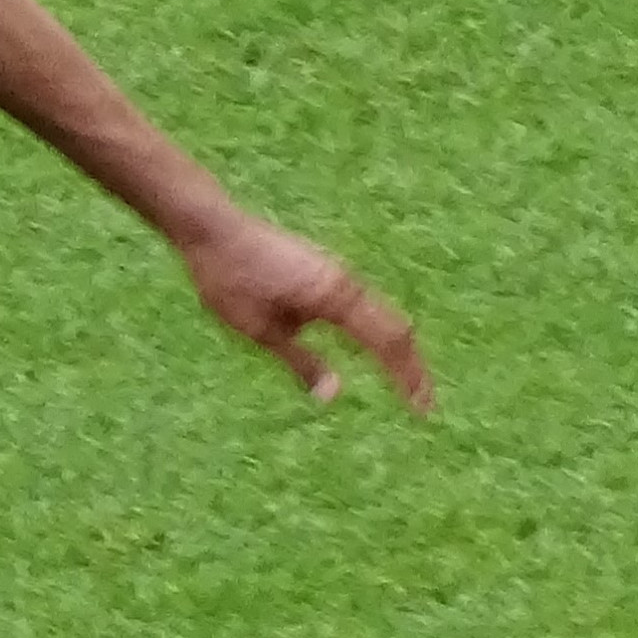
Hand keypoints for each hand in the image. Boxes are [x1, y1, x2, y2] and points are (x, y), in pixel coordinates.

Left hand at [178, 210, 434, 411]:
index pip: (389, 342)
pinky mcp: (326, 269)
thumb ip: (301, 362)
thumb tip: (334, 394)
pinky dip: (379, 330)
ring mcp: (338, 271)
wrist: (214, 227)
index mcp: (337, 297)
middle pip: (396, 327)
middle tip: (423, 403)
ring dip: (397, 348)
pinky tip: (372, 346)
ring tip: (406, 381)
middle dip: (412, 365)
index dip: (409, 377)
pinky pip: (366, 304)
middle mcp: (347, 281)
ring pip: (384, 313)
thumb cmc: (231, 279)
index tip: (423, 409)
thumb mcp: (261, 330)